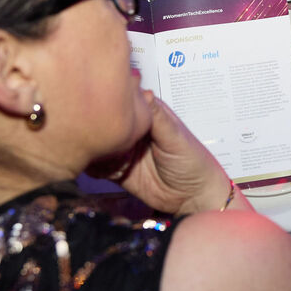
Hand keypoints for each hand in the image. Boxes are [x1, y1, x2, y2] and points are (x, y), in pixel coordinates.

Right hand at [87, 93, 244, 214]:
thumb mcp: (176, 137)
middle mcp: (134, 130)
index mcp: (149, 115)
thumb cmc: (193, 162)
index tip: (103, 106)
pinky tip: (112, 170)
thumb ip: (158, 117)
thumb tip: (144, 93)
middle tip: (102, 136)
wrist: (193, 197)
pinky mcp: (117, 170)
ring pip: (99, 143)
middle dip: (100, 127)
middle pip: (107, 122)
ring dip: (98, 149)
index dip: (113, 101)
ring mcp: (124, 150)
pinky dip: (97, 167)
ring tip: (110, 156)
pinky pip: (98, 166)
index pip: (125, 101)